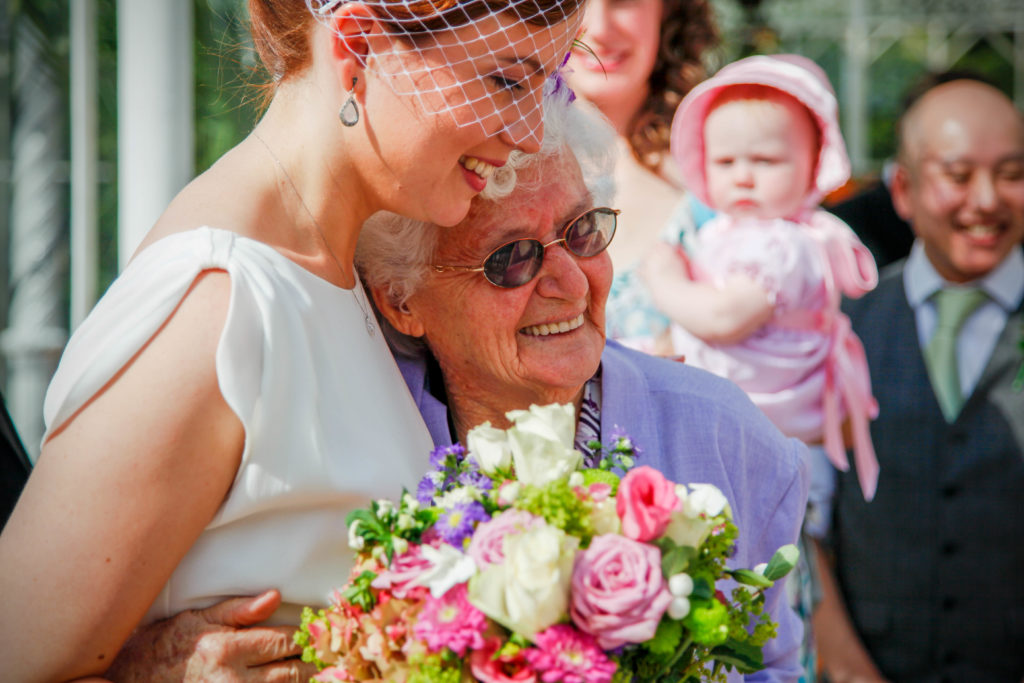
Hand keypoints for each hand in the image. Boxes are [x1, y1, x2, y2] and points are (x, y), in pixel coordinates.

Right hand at [103, 590, 315, 682]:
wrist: (131, 680)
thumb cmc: (165, 647)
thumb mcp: (197, 620)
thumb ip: (239, 610)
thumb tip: (276, 596)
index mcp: (228, 648)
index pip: (284, 640)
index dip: (307, 636)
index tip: (325, 631)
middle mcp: (233, 679)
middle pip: (292, 671)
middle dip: (313, 662)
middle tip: (331, 654)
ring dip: (301, 680)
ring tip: (320, 670)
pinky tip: (290, 681)